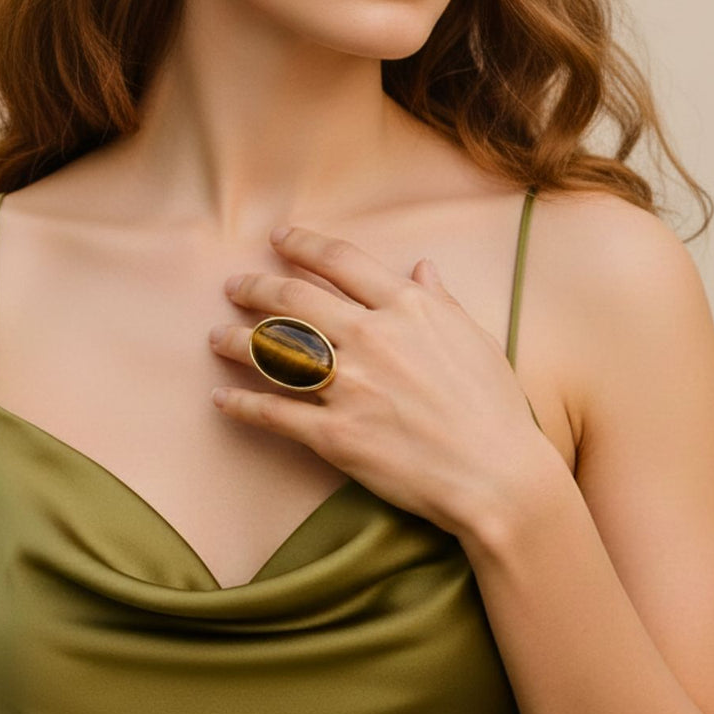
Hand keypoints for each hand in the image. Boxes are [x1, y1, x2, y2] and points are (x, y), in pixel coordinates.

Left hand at [208, 224, 545, 540]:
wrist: (498, 475)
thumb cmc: (493, 405)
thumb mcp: (473, 337)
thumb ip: (439, 300)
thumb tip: (422, 267)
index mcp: (405, 307)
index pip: (339, 261)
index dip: (302, 245)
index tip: (278, 238)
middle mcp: (370, 337)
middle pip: (294, 299)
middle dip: (256, 287)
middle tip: (234, 286)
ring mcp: (349, 386)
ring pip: (275, 351)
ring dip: (238, 341)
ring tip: (215, 337)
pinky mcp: (335, 435)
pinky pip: (274, 414)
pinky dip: (242, 405)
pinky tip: (221, 397)